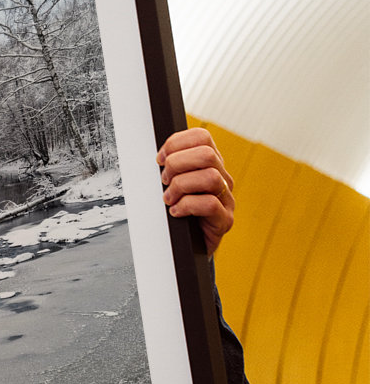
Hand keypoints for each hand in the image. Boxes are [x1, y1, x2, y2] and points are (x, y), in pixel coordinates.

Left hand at [157, 127, 234, 255]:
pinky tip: (176, 212)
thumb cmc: (178, 211)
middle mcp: (222, 178)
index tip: (160, 159)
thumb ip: (170, 167)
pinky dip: (186, 206)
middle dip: (177, 164)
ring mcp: (226, 199)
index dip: (176, 143)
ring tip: (169, 198)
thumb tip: (157, 156)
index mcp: (210, 164)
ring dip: (181, 186)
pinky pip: (210, 204)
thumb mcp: (172, 184)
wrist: (187, 246)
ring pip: (210, 177)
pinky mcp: (225, 220)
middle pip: (207, 154)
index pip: (201, 137)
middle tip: (164, 180)